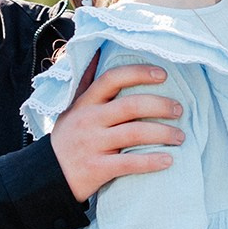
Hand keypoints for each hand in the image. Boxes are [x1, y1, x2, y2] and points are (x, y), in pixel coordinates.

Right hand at [50, 65, 181, 201]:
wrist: (47, 176)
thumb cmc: (67, 139)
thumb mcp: (71, 108)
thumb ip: (87, 83)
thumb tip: (99, 52)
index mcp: (86, 103)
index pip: (112, 78)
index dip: (139, 73)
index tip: (163, 75)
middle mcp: (89, 120)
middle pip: (131, 106)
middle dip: (160, 106)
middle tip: (179, 110)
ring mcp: (93, 144)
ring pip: (135, 133)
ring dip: (163, 133)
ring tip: (180, 136)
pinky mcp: (97, 168)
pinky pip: (130, 163)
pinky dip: (152, 161)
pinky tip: (169, 160)